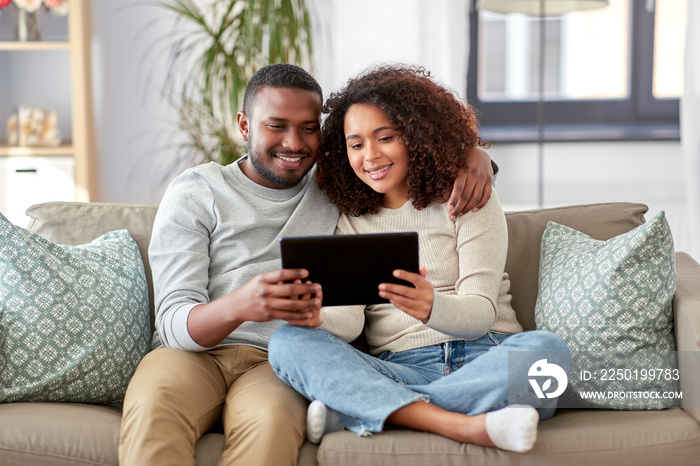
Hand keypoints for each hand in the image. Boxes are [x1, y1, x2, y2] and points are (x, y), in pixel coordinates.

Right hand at [187, 269, 321, 347]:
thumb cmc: (254, 289)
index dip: (295, 273)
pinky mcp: (269, 315)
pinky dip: (300, 315)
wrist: (238, 305)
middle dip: (306, 289)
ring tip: (317, 301)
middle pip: (289, 290)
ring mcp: (267, 304)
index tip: (307, 273)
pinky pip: (288, 316)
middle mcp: (265, 291)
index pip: (282, 274)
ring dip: (306, 303)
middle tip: (318, 287)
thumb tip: (297, 276)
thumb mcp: (261, 280)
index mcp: (264, 279)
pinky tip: (309, 313)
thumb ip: (276, 279)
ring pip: (291, 304)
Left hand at [378, 267, 433, 322]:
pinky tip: (390, 299)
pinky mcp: (418, 315)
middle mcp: (426, 297)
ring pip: (403, 301)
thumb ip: (421, 276)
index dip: (405, 275)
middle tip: (381, 286)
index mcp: (427, 286)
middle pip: (406, 291)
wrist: (436, 310)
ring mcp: (422, 307)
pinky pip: (405, 309)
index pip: (415, 279)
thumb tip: (421, 268)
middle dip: (392, 288)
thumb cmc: (426, 293)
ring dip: (391, 296)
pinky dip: (396, 304)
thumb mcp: (426, 284)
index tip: (394, 272)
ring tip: (382, 293)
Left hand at [444, 146, 492, 219]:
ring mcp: (483, 178)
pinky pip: (487, 196)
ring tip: (460, 215)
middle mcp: (475, 175)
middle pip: (466, 196)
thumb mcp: (453, 170)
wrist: (480, 152)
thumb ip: (448, 184)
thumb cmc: (463, 162)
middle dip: (459, 208)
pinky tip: (474, 210)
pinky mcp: (490, 181)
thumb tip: (442, 199)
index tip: (449, 209)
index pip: (459, 188)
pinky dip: (481, 204)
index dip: (454, 200)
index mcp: (464, 171)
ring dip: (468, 208)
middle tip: (452, 217)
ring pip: (476, 197)